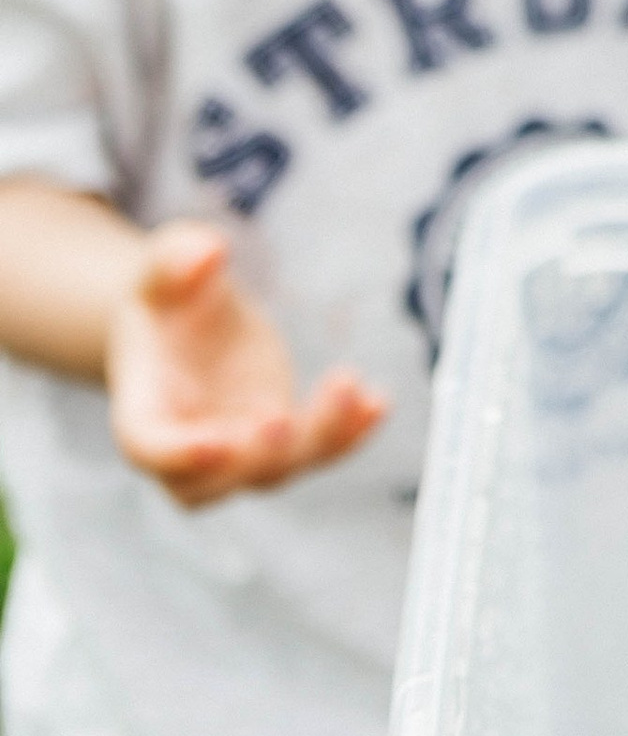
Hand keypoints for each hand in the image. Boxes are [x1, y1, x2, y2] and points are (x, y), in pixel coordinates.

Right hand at [107, 224, 385, 510]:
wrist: (184, 320)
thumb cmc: (164, 295)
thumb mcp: (162, 265)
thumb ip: (176, 258)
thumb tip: (208, 251)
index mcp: (141, 408)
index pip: (148, 447)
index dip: (176, 454)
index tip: (215, 443)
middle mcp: (184, 445)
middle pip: (210, 484)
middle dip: (249, 461)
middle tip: (281, 420)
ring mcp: (234, 449)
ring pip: (273, 472)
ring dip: (317, 441)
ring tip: (351, 387)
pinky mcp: (278, 438)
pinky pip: (314, 451)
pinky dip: (349, 434)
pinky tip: (378, 402)